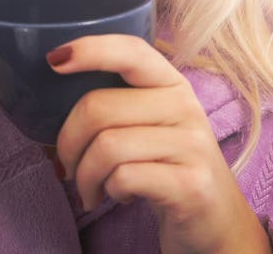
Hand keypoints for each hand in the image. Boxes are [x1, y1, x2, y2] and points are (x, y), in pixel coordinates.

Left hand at [49, 35, 272, 253]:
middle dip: (68, 141)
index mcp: (170, 82)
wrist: (218, 223)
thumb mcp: (149, 122)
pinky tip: (119, 196)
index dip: (90, 49)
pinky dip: (109, 191)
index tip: (54, 60)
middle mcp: (185, 105)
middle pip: (99, 108)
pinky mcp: (190, 185)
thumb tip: (56, 89)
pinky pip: (124, 177)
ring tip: (90, 188)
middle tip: (67, 165)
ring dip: (84, 175)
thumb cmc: (166, 165)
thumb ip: (116, 101)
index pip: (130, 50)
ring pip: (106, 146)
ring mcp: (191, 145)